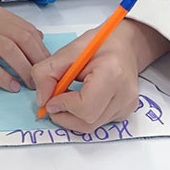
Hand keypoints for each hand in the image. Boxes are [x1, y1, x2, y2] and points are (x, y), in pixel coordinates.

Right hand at [0, 4, 49, 92]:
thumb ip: (8, 26)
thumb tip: (36, 37)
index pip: (27, 30)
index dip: (41, 49)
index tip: (49, 64)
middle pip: (22, 40)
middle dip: (37, 60)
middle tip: (44, 78)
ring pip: (9, 51)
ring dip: (23, 69)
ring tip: (30, 85)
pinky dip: (2, 76)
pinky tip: (11, 86)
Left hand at [32, 20, 169, 131]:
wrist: (125, 45)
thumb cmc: (101, 43)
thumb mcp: (70, 50)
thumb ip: (48, 71)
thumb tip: (42, 100)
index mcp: (112, 73)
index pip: (85, 107)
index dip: (64, 106)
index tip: (51, 99)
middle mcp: (125, 94)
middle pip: (88, 122)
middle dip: (64, 115)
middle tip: (52, 102)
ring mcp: (127, 106)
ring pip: (91, 126)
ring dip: (72, 116)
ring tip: (66, 97)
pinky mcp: (125, 113)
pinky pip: (98, 123)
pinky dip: (83, 116)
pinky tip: (80, 99)